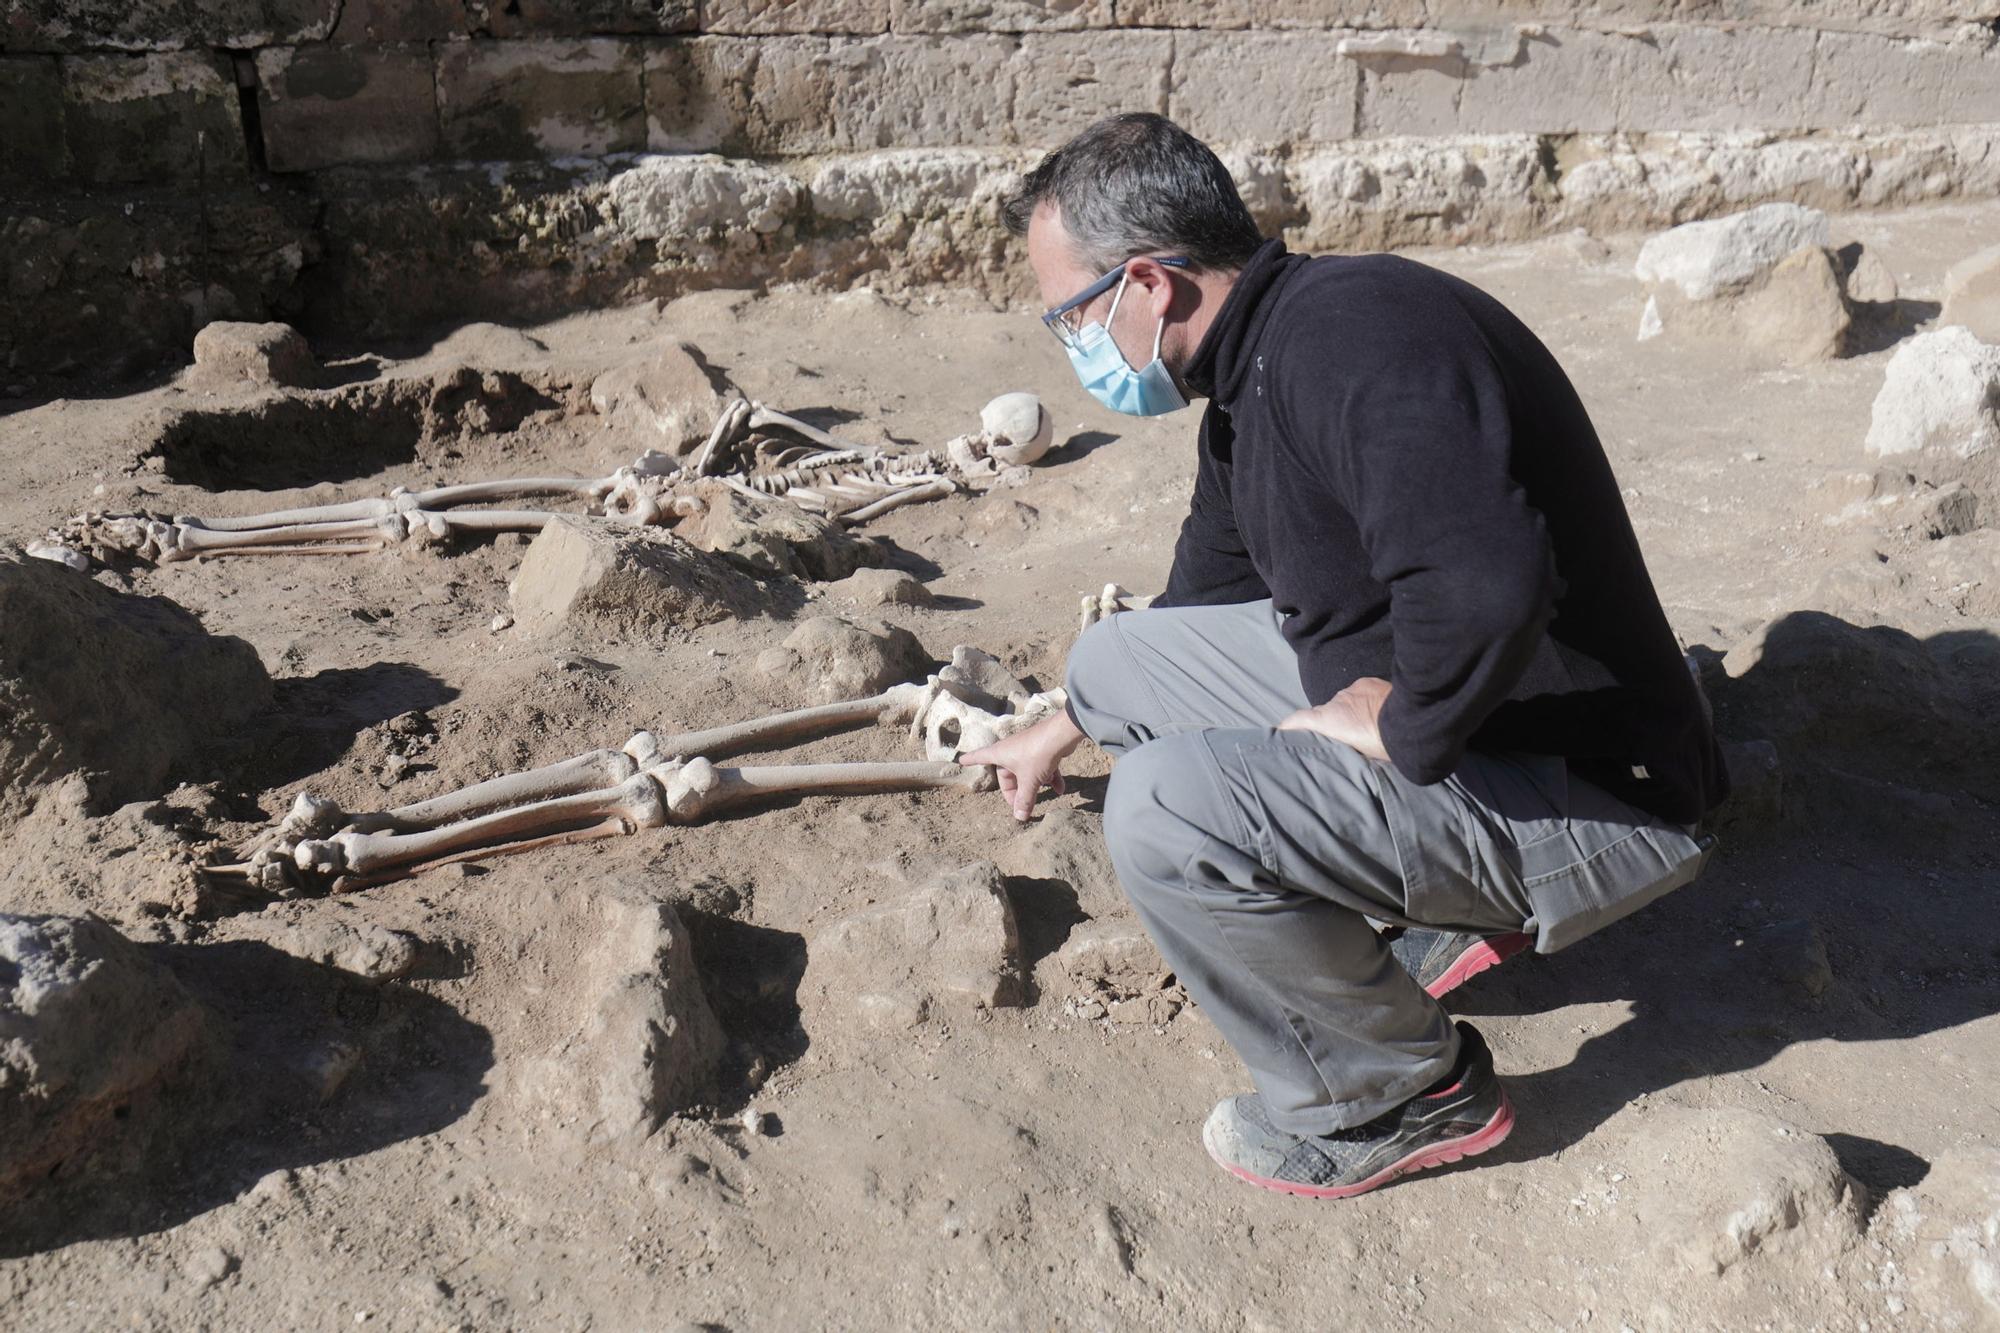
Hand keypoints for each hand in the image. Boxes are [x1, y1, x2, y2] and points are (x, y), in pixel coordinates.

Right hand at [960, 711, 1084, 822]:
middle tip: (1023, 805)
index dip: (970, 760)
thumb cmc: (1037, 754)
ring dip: (1037, 785)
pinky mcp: (1042, 750)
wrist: (1061, 734)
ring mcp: (1027, 749)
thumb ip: (1025, 800)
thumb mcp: (1029, 781)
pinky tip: (1061, 789)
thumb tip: (1019, 818)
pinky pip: (1042, 767)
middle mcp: (1011, 750)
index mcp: (1000, 754)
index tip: (960, 760)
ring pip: (1027, 772)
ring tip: (1046, 795)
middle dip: (1018, 791)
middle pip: (1008, 775)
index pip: (979, 757)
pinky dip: (1050, 778)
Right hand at [1277, 677, 1391, 761]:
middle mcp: (1334, 702)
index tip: (1281, 731)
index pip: (1298, 720)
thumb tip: (1337, 747)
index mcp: (1327, 720)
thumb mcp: (1356, 754)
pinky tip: (1377, 710)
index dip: (1288, 726)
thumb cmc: (1382, 745)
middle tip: (1345, 737)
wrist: (1409, 724)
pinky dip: (1364, 700)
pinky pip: (1360, 691)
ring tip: (1366, 724)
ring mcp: (1350, 690)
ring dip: (1351, 711)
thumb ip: (1341, 746)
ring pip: (1345, 702)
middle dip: (1332, 723)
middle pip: (1326, 712)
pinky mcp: (1366, 682)